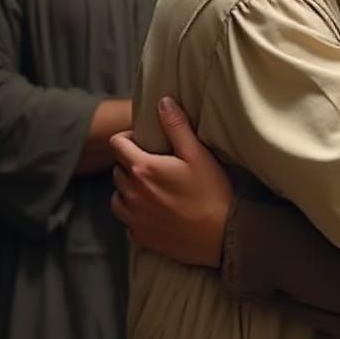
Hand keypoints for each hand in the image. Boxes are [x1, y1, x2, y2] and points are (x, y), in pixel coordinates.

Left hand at [110, 97, 232, 267]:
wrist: (221, 235)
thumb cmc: (212, 192)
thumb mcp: (198, 154)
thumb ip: (177, 126)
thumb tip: (162, 102)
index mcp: (143, 169)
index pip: (117, 144)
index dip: (128, 138)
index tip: (145, 142)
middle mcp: (131, 193)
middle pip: (117, 169)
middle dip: (130, 163)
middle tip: (155, 164)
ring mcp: (133, 217)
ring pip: (118, 196)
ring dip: (129, 189)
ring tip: (152, 188)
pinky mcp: (140, 236)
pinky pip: (127, 220)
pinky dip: (135, 212)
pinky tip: (156, 211)